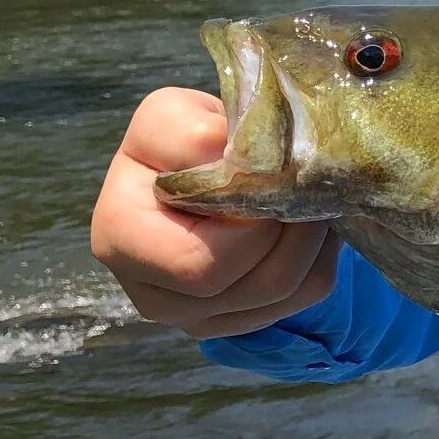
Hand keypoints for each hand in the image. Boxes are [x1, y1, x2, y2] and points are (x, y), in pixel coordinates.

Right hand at [91, 87, 338, 340]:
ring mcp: (193, 318)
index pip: (200, 262)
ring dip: (314, 241)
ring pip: (286, 293)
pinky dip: (319, 257)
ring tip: (314, 196)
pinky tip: (308, 223)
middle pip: (253, 286)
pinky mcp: (234, 322)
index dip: (253, 220)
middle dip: (296, 231)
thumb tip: (252, 164)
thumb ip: (198, 135)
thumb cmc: (179, 140)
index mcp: (120, 239)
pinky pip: (301, 299)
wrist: (193, 167)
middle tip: (312, 185)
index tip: (275, 172)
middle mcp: (151, 295)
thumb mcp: (174, 116)